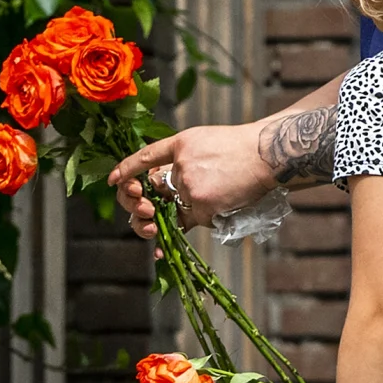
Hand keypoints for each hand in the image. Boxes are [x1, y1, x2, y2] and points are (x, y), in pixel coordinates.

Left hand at [108, 121, 285, 237]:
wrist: (268, 155)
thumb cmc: (239, 147)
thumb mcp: (203, 140)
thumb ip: (180, 156)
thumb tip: (159, 178)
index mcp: (179, 146)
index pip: (145, 158)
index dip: (127, 169)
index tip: (113, 180)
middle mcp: (180, 166)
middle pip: (151, 190)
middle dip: (140, 203)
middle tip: (144, 208)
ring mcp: (190, 188)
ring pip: (171, 209)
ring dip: (165, 216)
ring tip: (169, 218)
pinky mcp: (203, 207)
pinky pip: (186, 224)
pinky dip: (181, 232)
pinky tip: (175, 241)